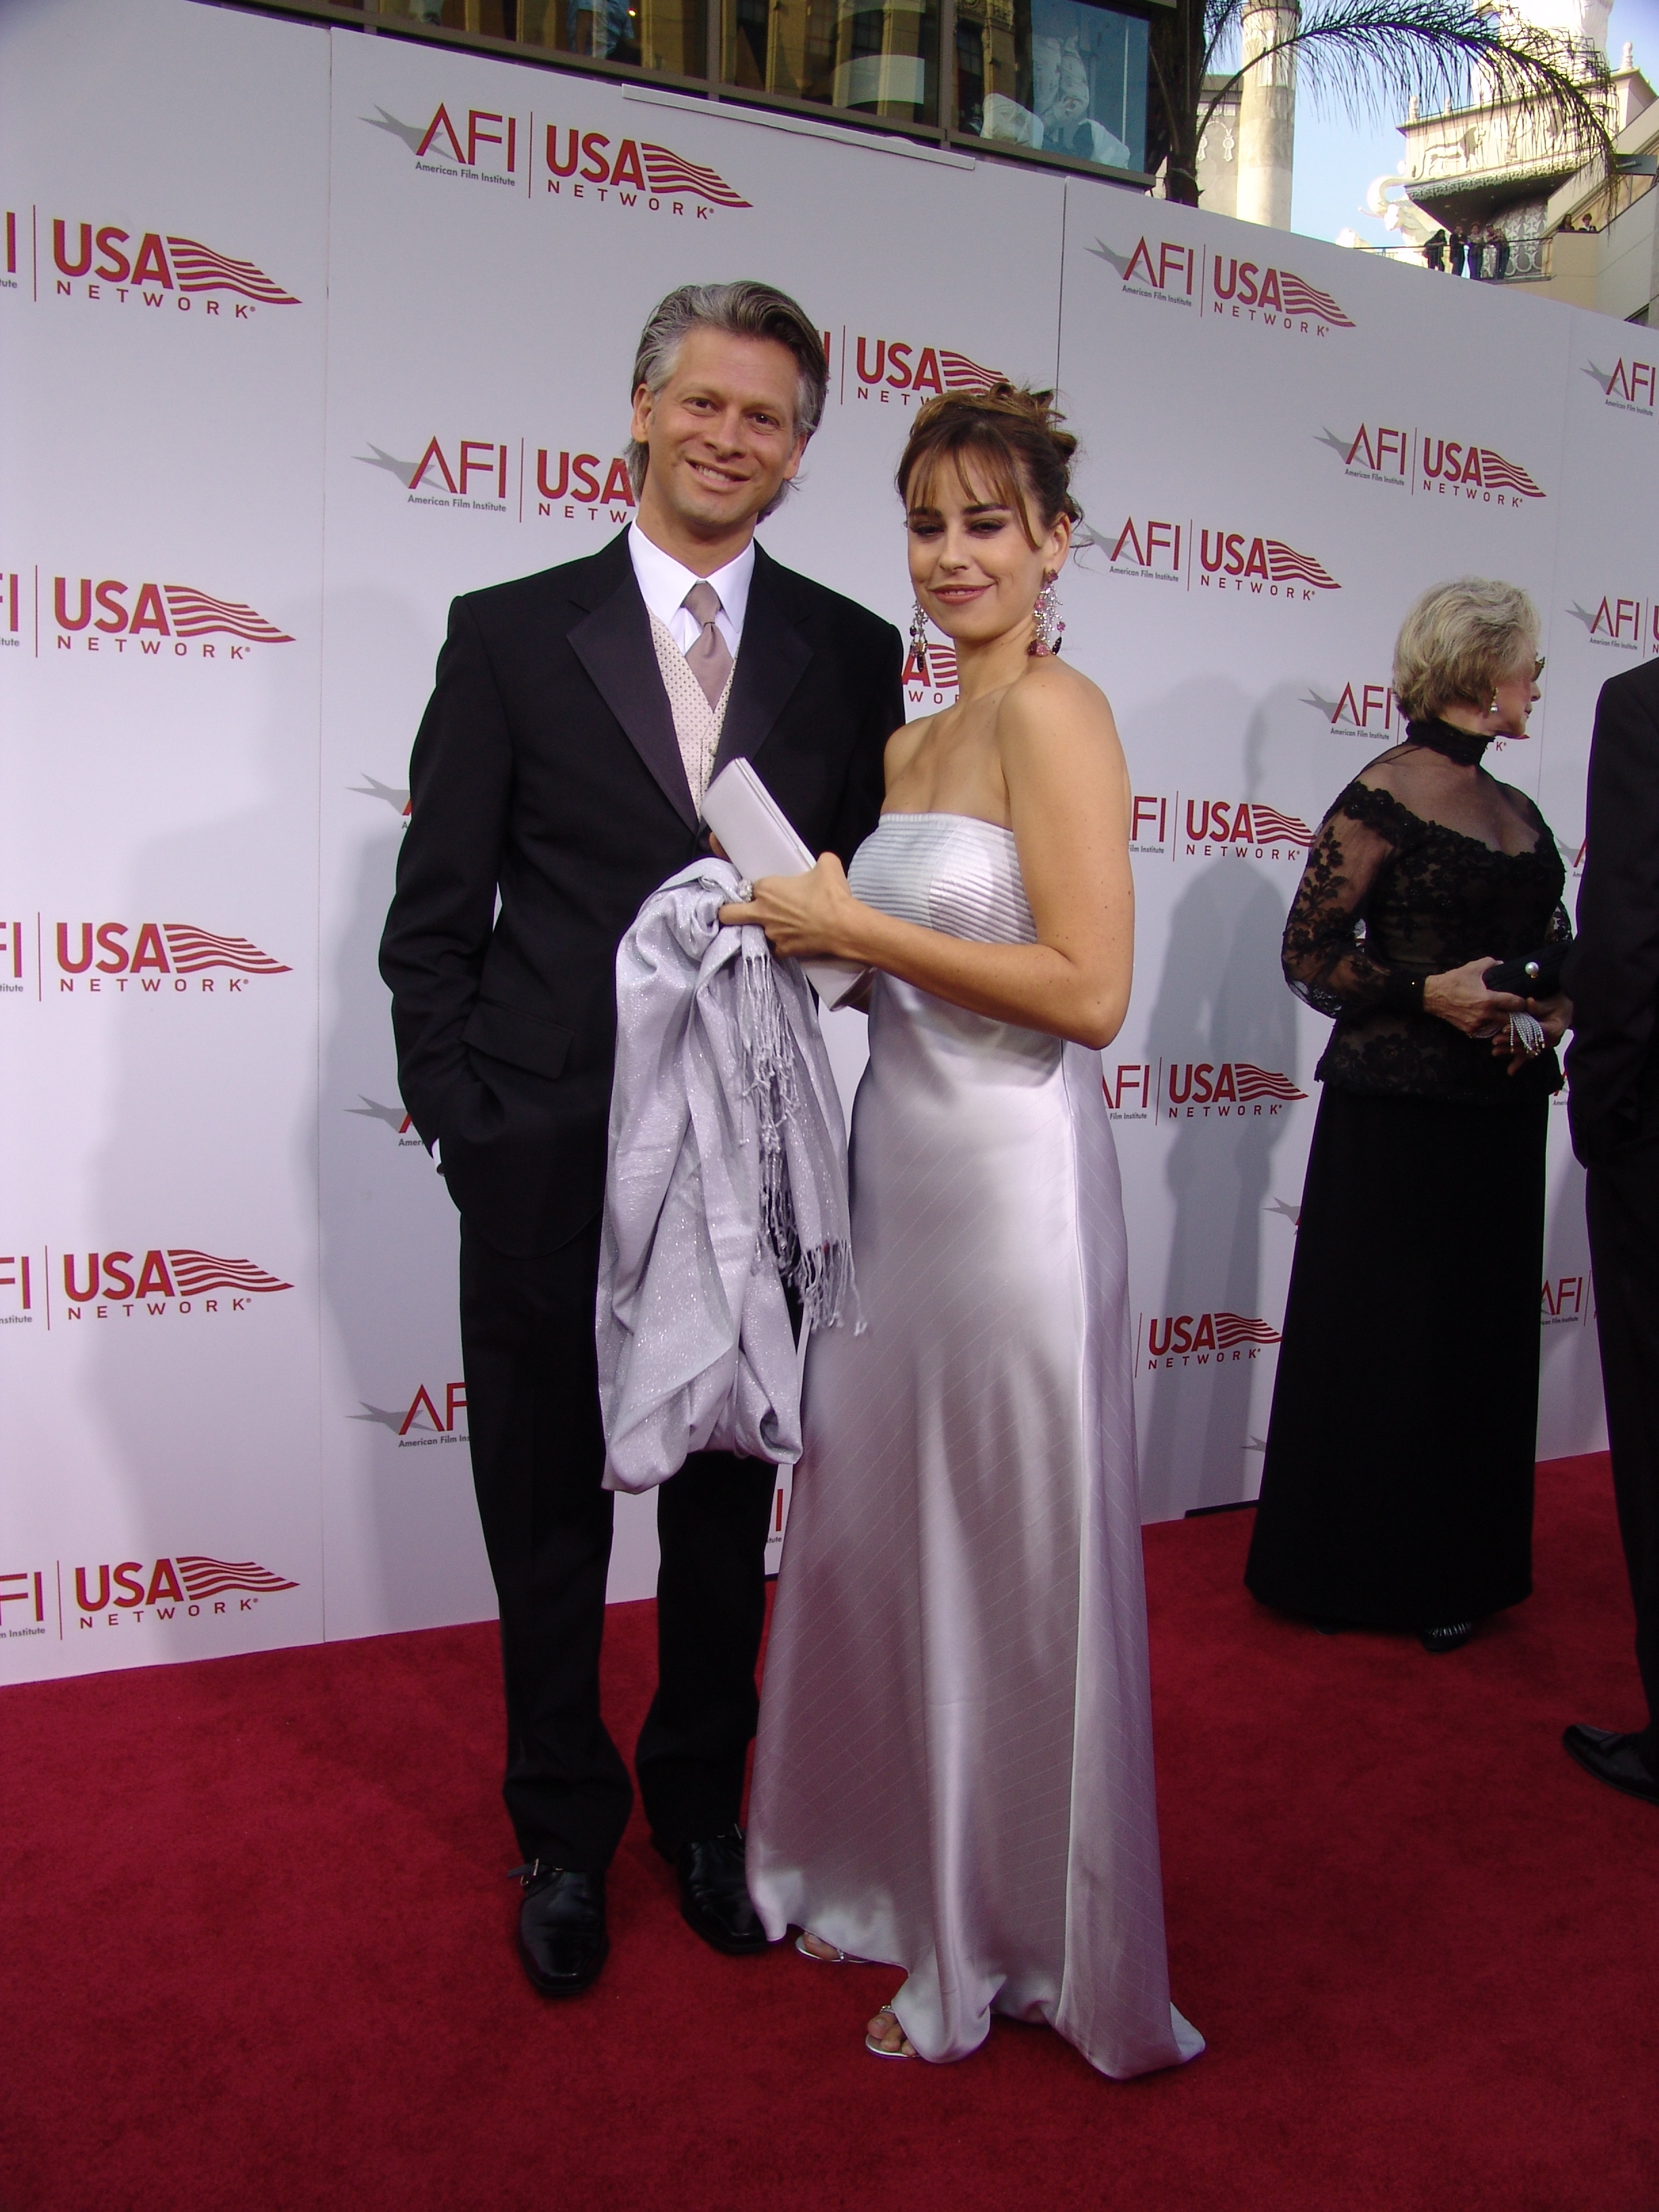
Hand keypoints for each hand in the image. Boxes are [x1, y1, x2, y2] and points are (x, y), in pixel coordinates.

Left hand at [718, 854, 863, 961]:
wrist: (844, 926)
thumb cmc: (833, 895)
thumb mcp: (827, 865)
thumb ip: (818, 862)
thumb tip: (823, 864)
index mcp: (767, 888)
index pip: (748, 887)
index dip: (753, 890)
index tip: (758, 893)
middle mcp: (763, 912)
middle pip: (729, 914)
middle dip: (727, 913)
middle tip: (734, 914)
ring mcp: (771, 934)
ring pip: (754, 933)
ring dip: (762, 930)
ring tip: (780, 927)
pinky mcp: (782, 951)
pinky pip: (775, 949)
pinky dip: (781, 946)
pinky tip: (792, 941)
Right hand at [1423, 955, 1526, 1038]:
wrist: (1433, 996)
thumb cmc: (1453, 981)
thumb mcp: (1472, 968)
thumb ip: (1490, 964)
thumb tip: (1502, 964)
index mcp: (1489, 999)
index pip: (1515, 1004)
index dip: (1523, 1003)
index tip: (1524, 1001)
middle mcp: (1485, 1015)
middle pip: (1511, 1020)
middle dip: (1516, 1015)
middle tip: (1517, 1010)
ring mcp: (1477, 1024)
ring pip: (1498, 1027)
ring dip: (1503, 1022)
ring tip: (1504, 1015)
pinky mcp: (1469, 1030)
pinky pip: (1486, 1029)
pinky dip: (1489, 1024)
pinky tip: (1489, 1017)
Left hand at [1492, 990, 1571, 1075]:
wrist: (1569, 1011)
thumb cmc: (1560, 1004)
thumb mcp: (1551, 1003)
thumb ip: (1539, 1005)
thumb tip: (1529, 1001)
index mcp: (1555, 1028)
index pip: (1534, 1030)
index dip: (1519, 1030)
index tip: (1505, 1029)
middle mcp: (1550, 1040)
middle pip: (1528, 1042)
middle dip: (1510, 1042)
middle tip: (1495, 1041)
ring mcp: (1545, 1045)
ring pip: (1526, 1050)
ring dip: (1510, 1051)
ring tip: (1495, 1052)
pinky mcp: (1540, 1047)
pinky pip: (1529, 1056)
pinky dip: (1518, 1063)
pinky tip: (1510, 1072)